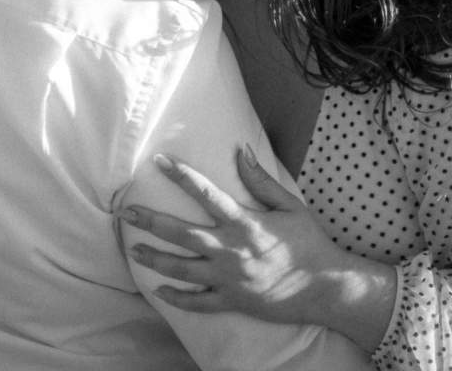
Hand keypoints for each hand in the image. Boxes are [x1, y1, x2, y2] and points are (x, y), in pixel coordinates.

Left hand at [121, 144, 351, 327]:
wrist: (324, 288)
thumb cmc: (309, 242)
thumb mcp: (290, 205)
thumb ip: (261, 179)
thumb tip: (240, 150)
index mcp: (243, 222)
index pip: (205, 193)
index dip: (180, 175)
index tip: (159, 161)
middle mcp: (229, 250)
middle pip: (181, 233)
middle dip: (151, 221)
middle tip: (127, 212)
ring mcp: (228, 279)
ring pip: (182, 269)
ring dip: (155, 259)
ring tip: (134, 250)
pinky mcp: (232, 302)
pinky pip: (198, 303)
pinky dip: (177, 297)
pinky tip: (160, 291)